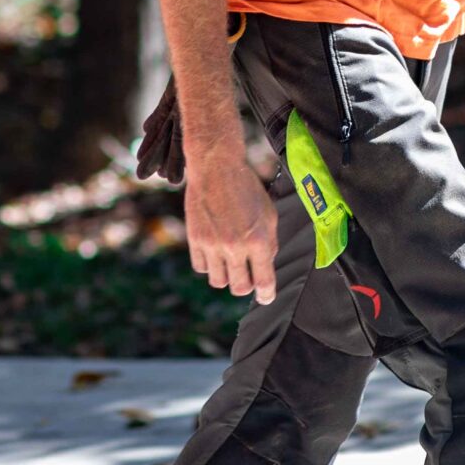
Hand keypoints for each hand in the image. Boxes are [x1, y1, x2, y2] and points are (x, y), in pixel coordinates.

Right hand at [185, 141, 278, 305]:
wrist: (216, 166)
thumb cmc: (246, 188)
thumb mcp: (269, 214)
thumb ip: (269, 244)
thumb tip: (265, 267)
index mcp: (259, 241)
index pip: (264, 282)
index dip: (266, 294)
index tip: (265, 297)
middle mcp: (236, 247)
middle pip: (240, 288)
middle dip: (246, 284)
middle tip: (247, 274)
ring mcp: (213, 244)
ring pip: (219, 282)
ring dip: (226, 276)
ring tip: (229, 261)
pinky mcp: (195, 239)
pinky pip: (201, 268)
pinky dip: (209, 264)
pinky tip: (214, 251)